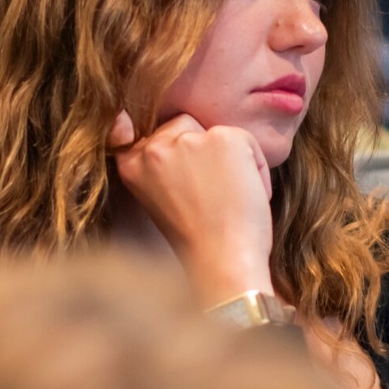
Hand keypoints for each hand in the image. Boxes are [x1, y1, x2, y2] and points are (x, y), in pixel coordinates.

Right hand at [108, 110, 273, 305]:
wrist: (221, 263)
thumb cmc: (196, 241)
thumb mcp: (159, 199)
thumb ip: (159, 167)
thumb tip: (162, 134)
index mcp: (132, 164)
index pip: (148, 134)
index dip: (169, 147)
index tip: (182, 172)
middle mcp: (155, 148)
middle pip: (184, 125)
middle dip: (201, 150)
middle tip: (213, 194)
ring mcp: (189, 141)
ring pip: (216, 132)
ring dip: (230, 160)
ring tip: (230, 199)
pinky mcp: (224, 139)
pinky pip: (247, 140)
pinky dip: (256, 167)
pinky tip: (248, 196)